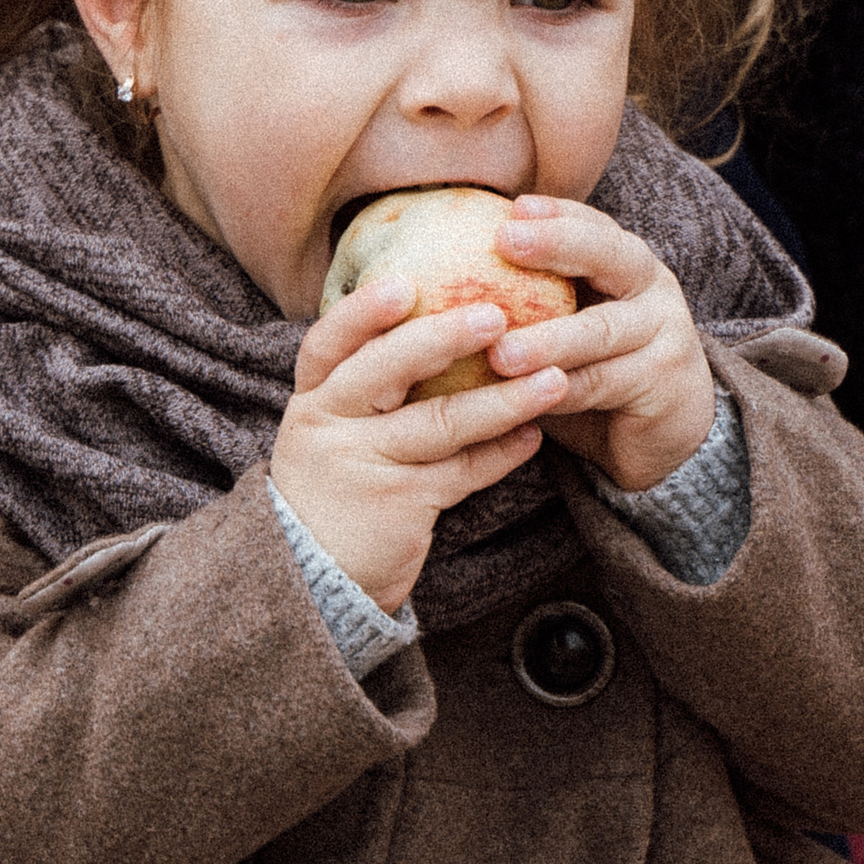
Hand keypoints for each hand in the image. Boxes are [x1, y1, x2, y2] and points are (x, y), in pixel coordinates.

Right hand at [273, 278, 567, 612]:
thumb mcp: (331, 434)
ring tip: (552, 380)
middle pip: (383, 370)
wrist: (311, 582)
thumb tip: (432, 326)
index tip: (406, 281)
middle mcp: (327, 427)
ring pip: (438, 422)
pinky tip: (534, 436)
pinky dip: (501, 454)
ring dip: (502, 398)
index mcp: (311, 400)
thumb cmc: (335, 492)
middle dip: (442, 338)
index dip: (364, 311)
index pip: (327, 343)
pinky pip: (462, 472)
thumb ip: (367, 389)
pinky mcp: (399, 507)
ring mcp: (362, 468)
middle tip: (497, 315)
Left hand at [485, 197, 714, 492]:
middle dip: (557, 244)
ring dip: (549, 339)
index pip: (594, 225)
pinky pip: (604, 384)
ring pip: (601, 331)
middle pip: (610, 255)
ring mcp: (665, 335)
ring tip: (500, 352)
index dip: (556, 214)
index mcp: (628, 264)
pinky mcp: (664, 384)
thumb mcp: (566, 324)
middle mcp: (653, 289)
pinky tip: (523, 397)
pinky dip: (560, 391)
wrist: (661, 437)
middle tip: (504, 241)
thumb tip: (436, 270)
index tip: (512, 207)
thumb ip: (528, 296)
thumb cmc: (594, 370)